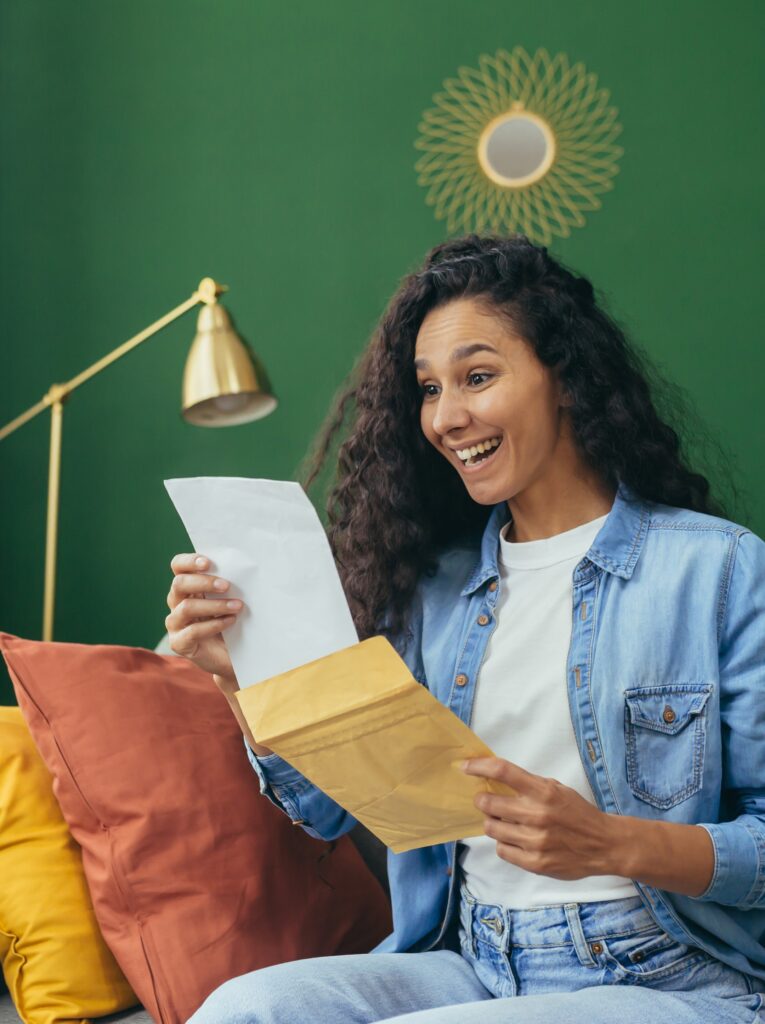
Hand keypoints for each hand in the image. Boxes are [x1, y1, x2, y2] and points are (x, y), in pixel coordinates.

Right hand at [165, 553, 241, 686]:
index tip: (208, 562)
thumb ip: (228, 586)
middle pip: (179, 584)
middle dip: (203, 582)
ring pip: (186, 607)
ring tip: (237, 606)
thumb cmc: (233, 622)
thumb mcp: (230, 599)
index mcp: (187, 586)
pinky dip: (213, 625)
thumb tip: (242, 569)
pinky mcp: (179, 643)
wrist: (233, 657)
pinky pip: (192, 631)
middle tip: (226, 585)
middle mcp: (177, 602)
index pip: (178, 566)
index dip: (189, 561)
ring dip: (214, 605)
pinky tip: (230, 621)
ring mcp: (175, 623)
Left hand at [462, 757, 616, 879]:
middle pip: (490, 804)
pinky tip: (514, 840)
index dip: (479, 767)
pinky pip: (502, 850)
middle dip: (482, 801)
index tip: (466, 767)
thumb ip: (528, 785)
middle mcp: (538, 815)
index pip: (503, 772)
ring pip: (492, 829)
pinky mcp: (535, 863)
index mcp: (544, 792)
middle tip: (483, 800)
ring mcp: (536, 841)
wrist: (603, 844)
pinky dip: (504, 843)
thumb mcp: (557, 789)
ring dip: (492, 823)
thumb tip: (494, 779)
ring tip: (502, 822)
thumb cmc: (577, 813)